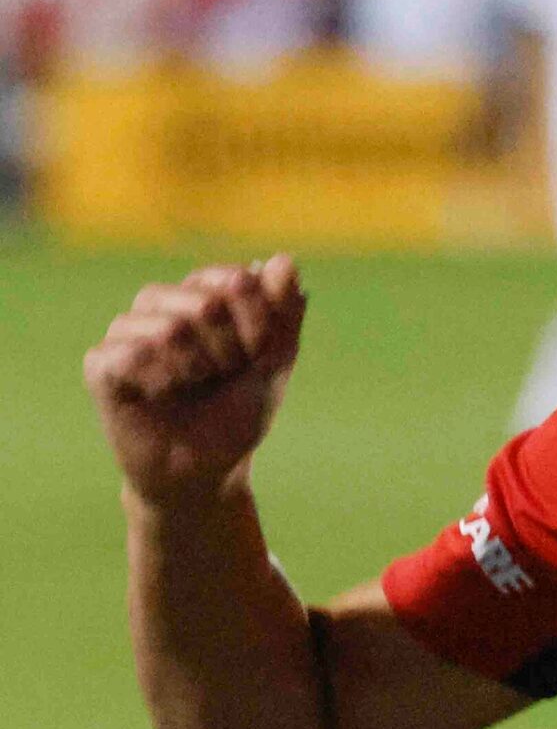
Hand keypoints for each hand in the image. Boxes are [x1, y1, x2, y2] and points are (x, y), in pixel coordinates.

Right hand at [84, 257, 307, 507]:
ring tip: (191, 386)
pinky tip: (161, 396)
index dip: (258, 323)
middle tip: (221, 376)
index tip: (258, 355)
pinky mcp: (101, 364)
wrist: (207, 469)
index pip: (236, 280)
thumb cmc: (237, 412)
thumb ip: (283, 312)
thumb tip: (284, 259)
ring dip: (197, 369)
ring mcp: (127, 332)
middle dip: (230, 352)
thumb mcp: (274, 362)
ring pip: (169, 328)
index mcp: (202, 293)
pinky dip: (162, 382)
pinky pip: (133, 355)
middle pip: (205, 304)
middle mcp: (160, 304)